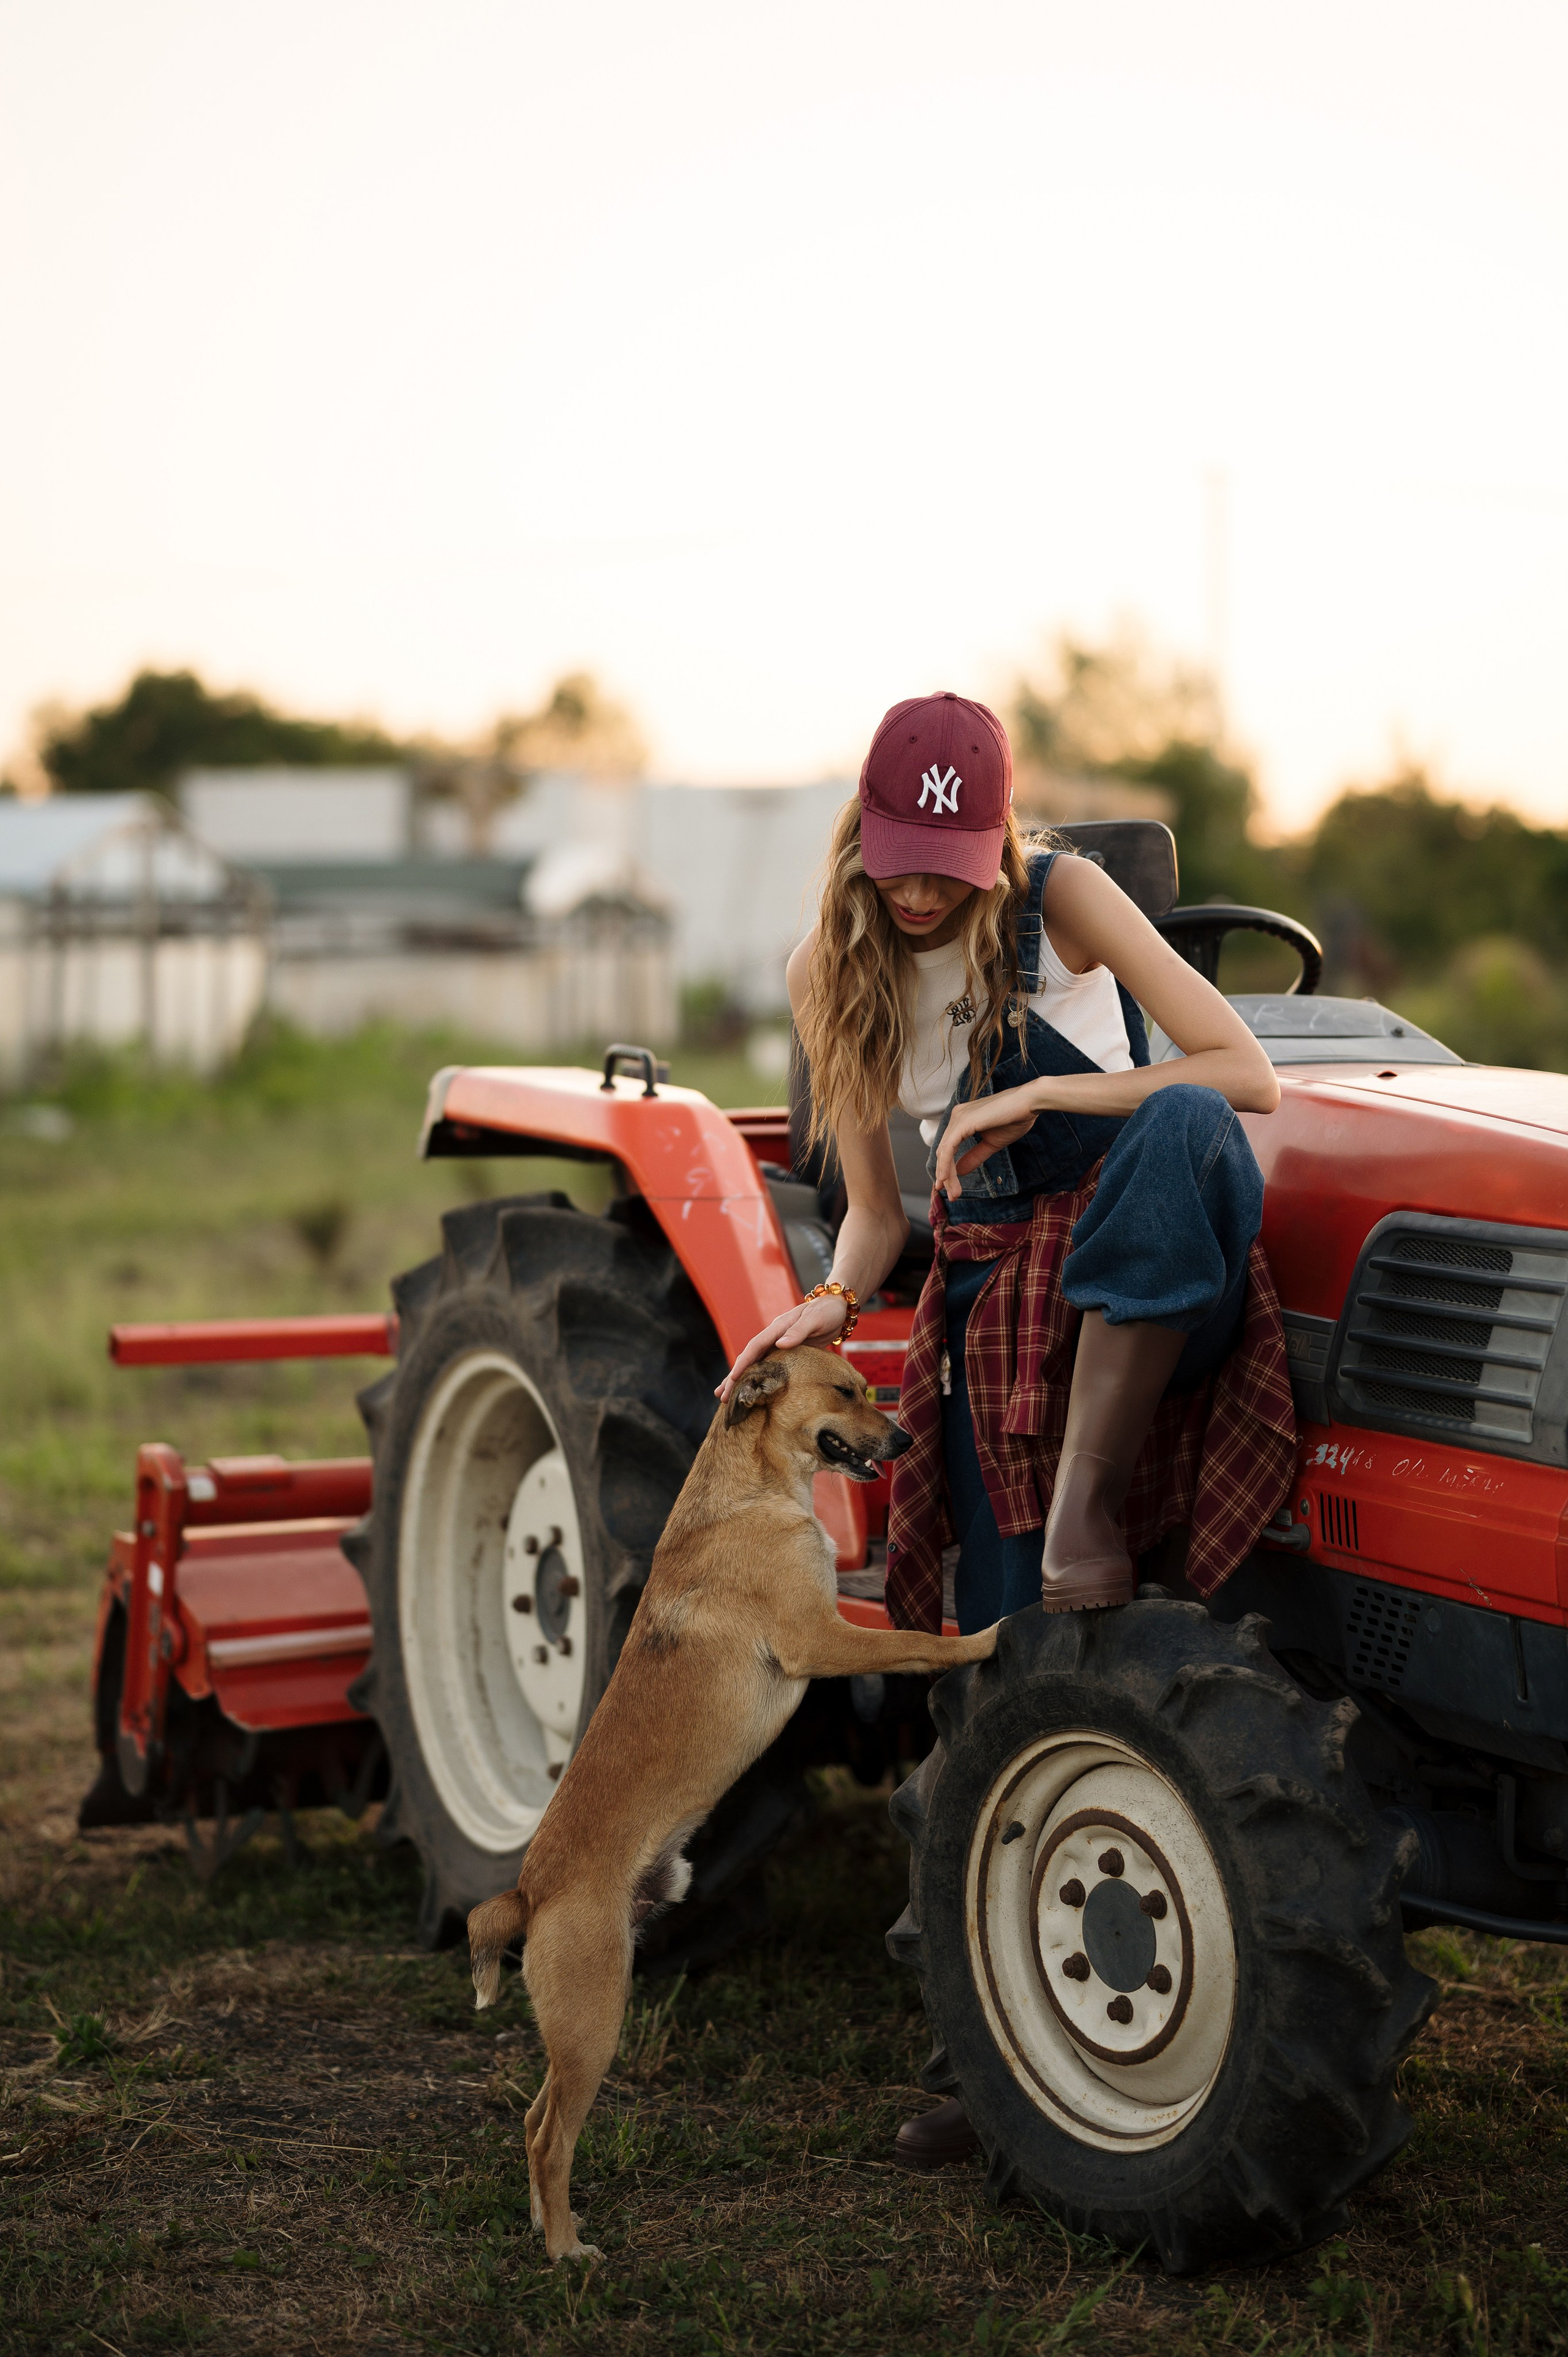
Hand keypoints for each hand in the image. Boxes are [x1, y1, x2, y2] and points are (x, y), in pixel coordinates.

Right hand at [715, 1291, 848, 1400]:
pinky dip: (755, 1378)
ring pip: (755, 1364)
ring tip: (725, 1397)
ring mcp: (778, 1344)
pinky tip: (749, 1389)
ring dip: (740, 1379)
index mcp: (778, 1327)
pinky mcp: (786, 1352)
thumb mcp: (815, 1319)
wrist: (836, 1308)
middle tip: (721, 1395)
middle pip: (749, 1357)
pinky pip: (766, 1367)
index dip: (744, 1363)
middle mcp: (774, 1336)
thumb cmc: (826, 1311)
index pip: (756, 1346)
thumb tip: (780, 1344)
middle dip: (734, 1376)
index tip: (733, 1378)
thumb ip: (799, 1331)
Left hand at [933, 1084, 1040, 1200]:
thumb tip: (959, 1171)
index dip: (947, 1168)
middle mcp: (957, 1116)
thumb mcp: (991, 1144)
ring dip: (947, 1174)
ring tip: (954, 1193)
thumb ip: (975, 1156)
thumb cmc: (1014, 1119)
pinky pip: (949, 1148)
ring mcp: (958, 1117)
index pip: (949, 1148)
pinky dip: (946, 1164)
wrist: (1028, 1104)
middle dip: (946, 1176)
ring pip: (945, 1151)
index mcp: (962, 1119)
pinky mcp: (963, 1122)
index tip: (950, 1187)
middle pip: (944, 1151)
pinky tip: (947, 1178)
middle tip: (952, 1196)